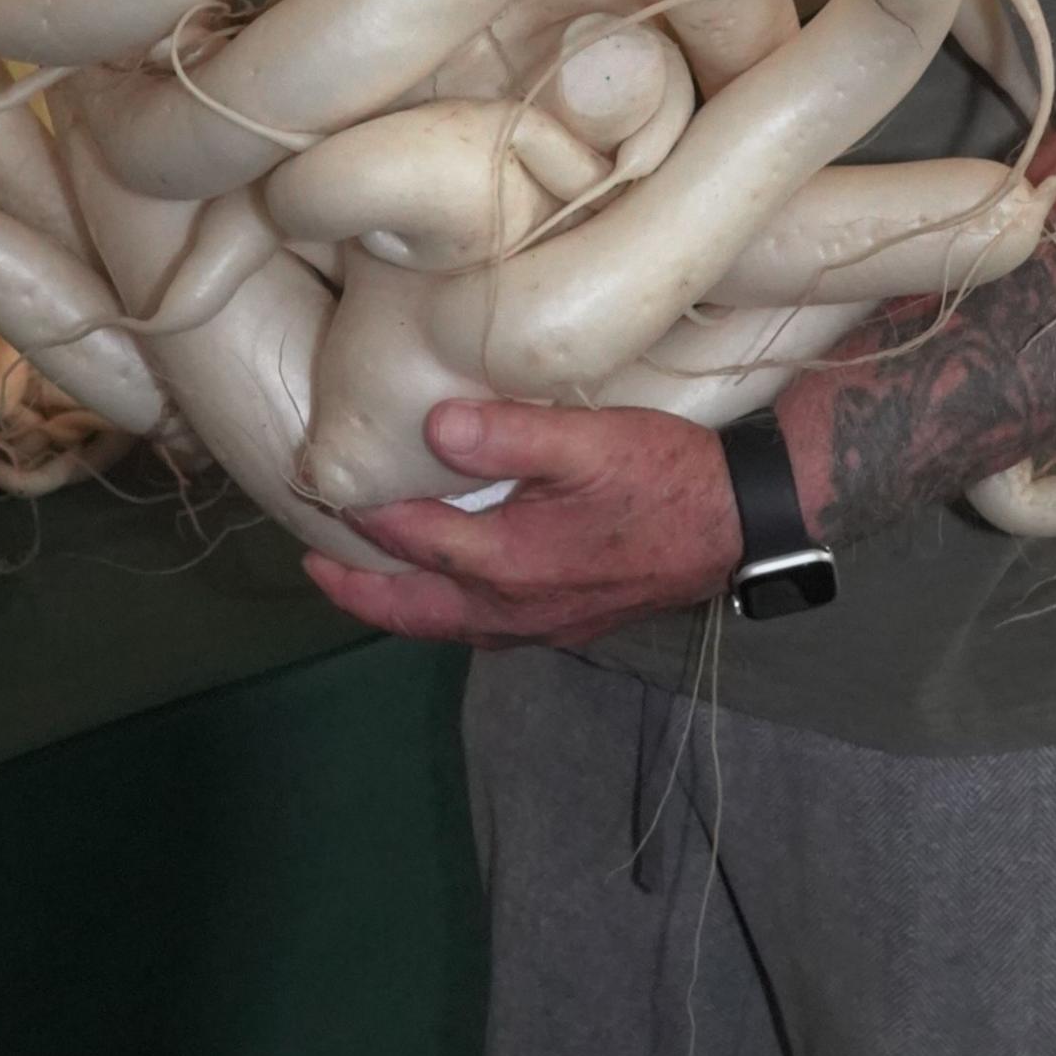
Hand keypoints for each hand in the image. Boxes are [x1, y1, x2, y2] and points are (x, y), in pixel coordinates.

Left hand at [304, 397, 743, 648]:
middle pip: (413, 609)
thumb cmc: (665, 475)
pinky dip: (448, 611)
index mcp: (508, 562)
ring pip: (448, 626)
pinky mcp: (569, 623)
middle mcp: (515, 608)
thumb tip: (433, 427)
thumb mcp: (589, 441)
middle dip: (359, 589)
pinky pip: (484, 629)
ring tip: (370, 578)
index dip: (363, 512)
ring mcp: (543, 624)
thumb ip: (509, 435)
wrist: (740, 524)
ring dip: (402, 605)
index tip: (326, 483)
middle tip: (315, 565)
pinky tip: (450, 589)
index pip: (411, 540)